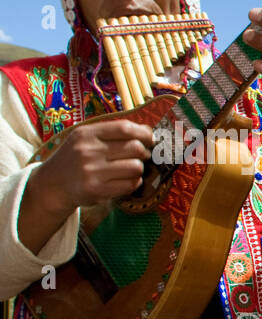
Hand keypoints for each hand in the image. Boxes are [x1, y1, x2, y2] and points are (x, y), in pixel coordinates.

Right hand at [29, 119, 153, 212]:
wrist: (53, 184)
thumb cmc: (76, 158)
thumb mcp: (86, 138)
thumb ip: (113, 132)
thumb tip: (148, 131)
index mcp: (86, 133)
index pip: (124, 128)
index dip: (144, 133)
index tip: (150, 139)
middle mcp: (88, 151)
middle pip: (135, 148)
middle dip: (143, 153)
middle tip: (140, 157)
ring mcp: (92, 171)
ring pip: (136, 167)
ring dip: (138, 169)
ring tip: (129, 169)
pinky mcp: (97, 190)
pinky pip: (131, 184)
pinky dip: (134, 182)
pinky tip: (124, 181)